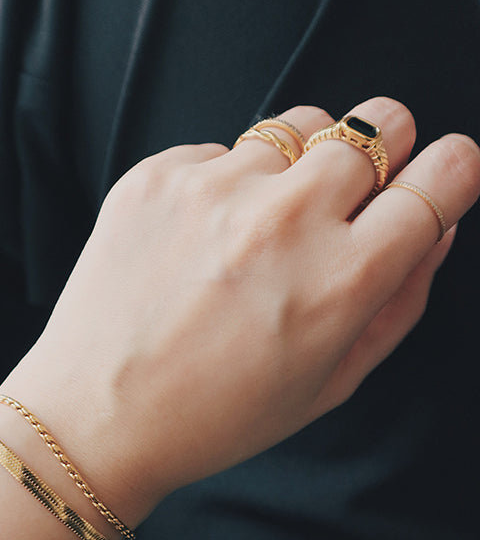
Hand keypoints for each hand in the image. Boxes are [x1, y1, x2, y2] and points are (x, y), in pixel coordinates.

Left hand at [6, 97, 479, 525]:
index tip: (440, 176)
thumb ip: (400, 303)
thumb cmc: (216, 416)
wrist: (95, 416)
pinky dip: (229, 183)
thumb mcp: (330, 384)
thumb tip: (436, 227)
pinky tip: (203, 241)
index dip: (450, 173)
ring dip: (302, 166)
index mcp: (341, 280)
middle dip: (382, 152)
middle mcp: (284, 220)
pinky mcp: (159, 175)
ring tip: (263, 230)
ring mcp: (217, 189)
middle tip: (350, 198)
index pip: (439, 177)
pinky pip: (226, 149)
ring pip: (303, 125)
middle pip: (378, 122)